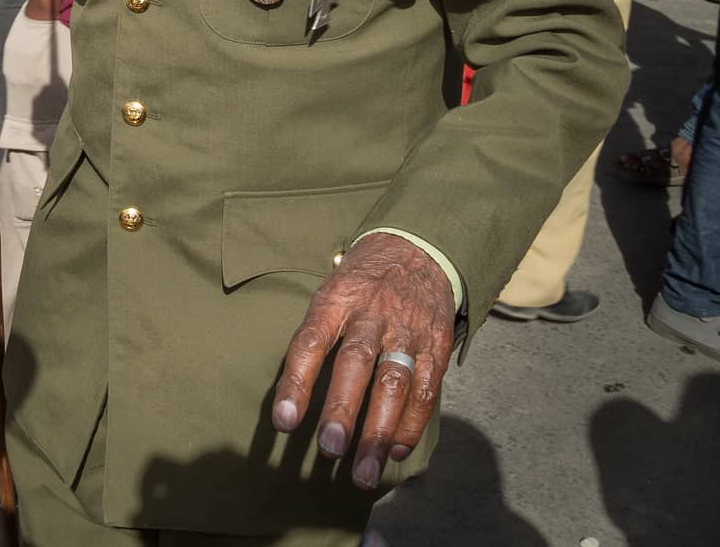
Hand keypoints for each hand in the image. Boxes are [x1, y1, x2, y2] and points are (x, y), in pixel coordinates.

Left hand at [272, 233, 454, 488]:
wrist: (418, 246)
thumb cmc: (362, 282)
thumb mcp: (332, 291)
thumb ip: (316, 337)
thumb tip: (289, 401)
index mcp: (338, 298)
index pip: (312, 340)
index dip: (296, 381)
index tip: (284, 423)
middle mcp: (373, 312)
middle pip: (357, 361)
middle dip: (343, 409)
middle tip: (330, 449)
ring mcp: (408, 328)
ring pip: (394, 382)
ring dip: (379, 431)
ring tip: (363, 472)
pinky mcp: (436, 344)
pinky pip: (425, 389)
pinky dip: (412, 425)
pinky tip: (396, 451)